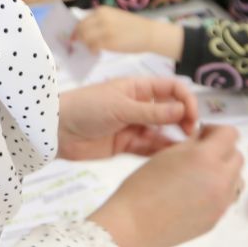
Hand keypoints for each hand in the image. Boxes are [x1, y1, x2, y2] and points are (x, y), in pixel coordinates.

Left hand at [57, 74, 197, 159]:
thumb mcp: (120, 107)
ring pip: (162, 131)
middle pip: (171, 110)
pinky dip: (160, 151)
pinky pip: (149, 147)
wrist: (56, 130)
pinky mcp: (126, 144)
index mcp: (139, 88)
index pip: (171, 89)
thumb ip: (151, 112)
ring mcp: (134, 125)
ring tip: (185, 149)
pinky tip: (171, 158)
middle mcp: (140, 105)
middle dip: (184, 120)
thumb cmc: (86, 108)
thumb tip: (182, 110)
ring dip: (174, 138)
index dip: (185, 100)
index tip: (191, 116)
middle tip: (190, 134)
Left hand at [71, 6, 183, 59]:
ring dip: (85, 44)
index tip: (77, 36)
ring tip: (92, 48)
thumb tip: (85, 31)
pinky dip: (92, 50)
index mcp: (102, 10)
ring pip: (84, 38)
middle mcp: (101, 18)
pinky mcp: (108, 42)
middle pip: (80, 29)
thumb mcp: (114, 17)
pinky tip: (97, 52)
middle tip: (80, 44)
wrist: (149, 33)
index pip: (82, 21)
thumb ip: (100, 21)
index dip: (78, 30)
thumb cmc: (133, 26)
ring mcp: (104, 30)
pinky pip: (93, 47)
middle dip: (78, 37)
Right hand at [90, 126, 244, 246]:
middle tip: (202, 156)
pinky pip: (226, 198)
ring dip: (225, 173)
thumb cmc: (143, 184)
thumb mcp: (168, 154)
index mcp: (206, 157)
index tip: (203, 136)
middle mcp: (220, 179)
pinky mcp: (216, 219)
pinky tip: (197, 195)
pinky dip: (218, 192)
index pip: (231, 134)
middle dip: (223, 151)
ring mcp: (221, 202)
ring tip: (201, 177)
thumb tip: (205, 136)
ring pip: (236, 179)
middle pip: (237, 157)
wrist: (134, 224)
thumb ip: (193, 142)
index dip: (217, 131)